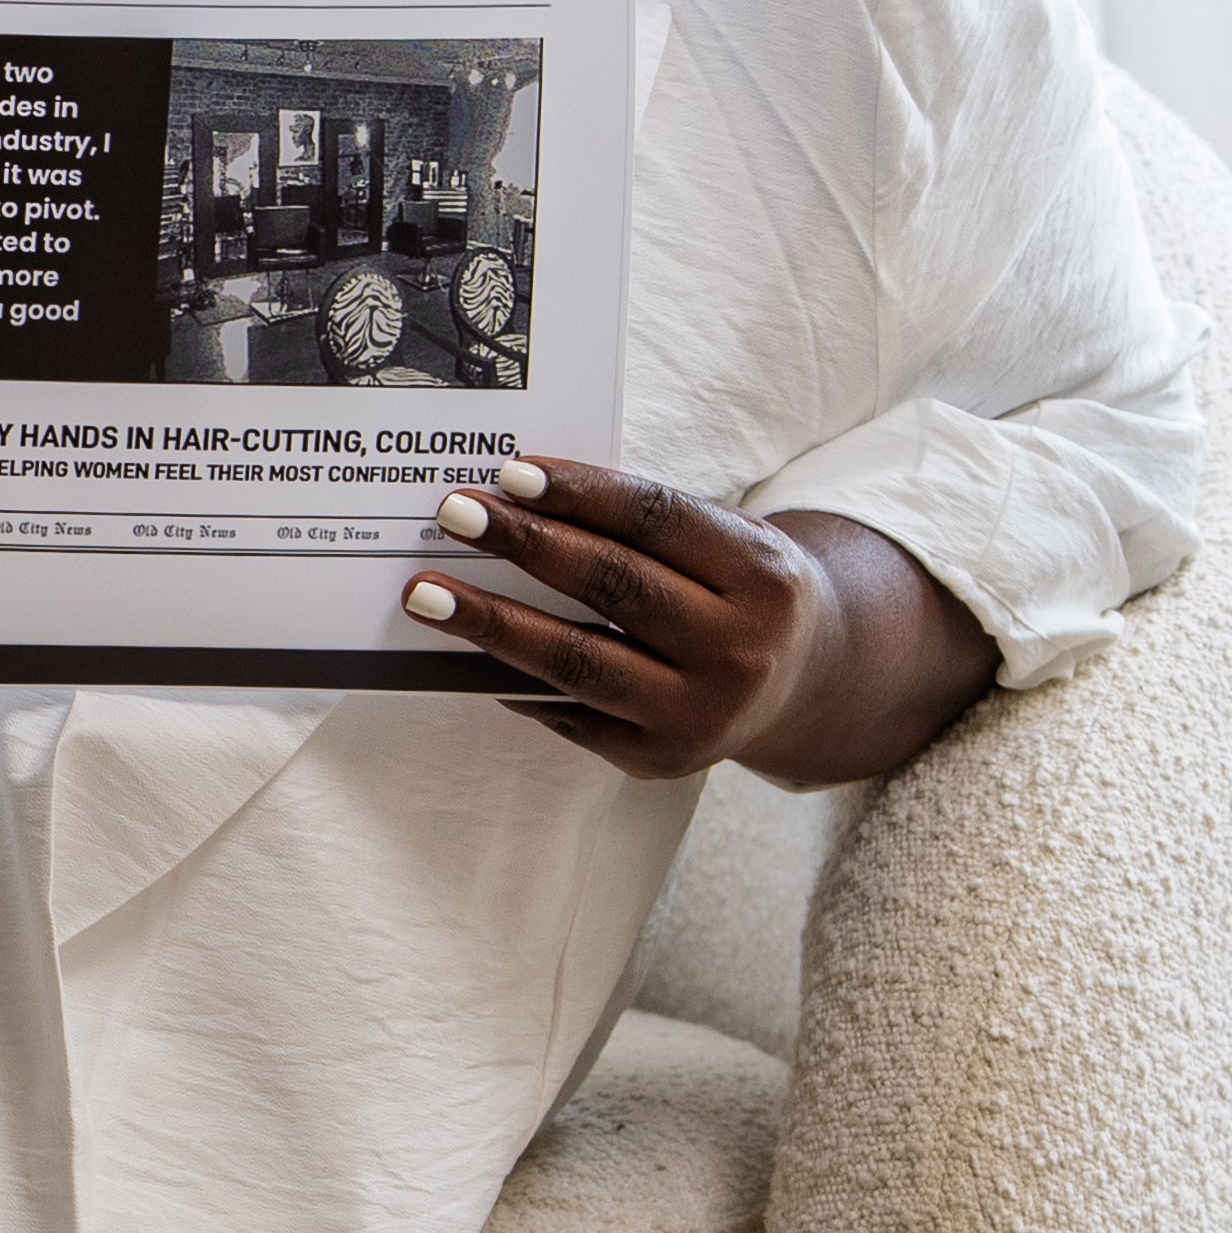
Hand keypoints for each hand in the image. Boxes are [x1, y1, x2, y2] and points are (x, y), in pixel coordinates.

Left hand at [401, 456, 996, 787]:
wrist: (804, 681)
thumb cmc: (738, 591)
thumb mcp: (726, 544)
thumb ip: (648, 526)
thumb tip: (523, 502)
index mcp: (762, 577)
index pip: (658, 521)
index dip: (582, 493)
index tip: (511, 472)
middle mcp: (741, 649)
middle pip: (614, 587)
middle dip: (526, 545)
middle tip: (456, 514)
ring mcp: (703, 713)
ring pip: (580, 660)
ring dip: (493, 625)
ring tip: (427, 595)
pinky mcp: (664, 760)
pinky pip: (574, 715)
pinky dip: (516, 683)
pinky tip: (468, 657)